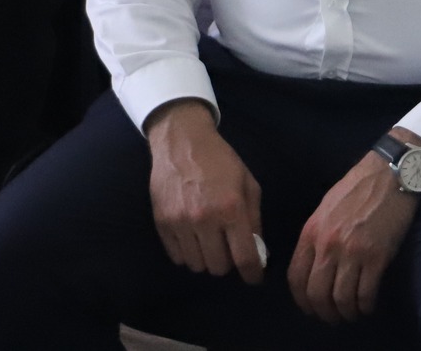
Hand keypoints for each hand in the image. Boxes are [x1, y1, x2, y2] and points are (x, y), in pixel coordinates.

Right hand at [146, 99, 264, 283]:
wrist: (181, 142)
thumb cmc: (220, 160)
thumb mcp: (248, 183)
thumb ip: (254, 218)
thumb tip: (258, 251)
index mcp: (231, 209)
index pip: (244, 257)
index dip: (252, 274)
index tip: (253, 277)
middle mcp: (205, 220)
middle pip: (219, 267)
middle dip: (228, 263)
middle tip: (229, 249)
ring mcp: (181, 223)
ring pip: (197, 265)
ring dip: (206, 259)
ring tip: (209, 242)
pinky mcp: (162, 223)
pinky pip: (177, 256)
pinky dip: (187, 253)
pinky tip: (193, 238)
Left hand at [288, 143, 420, 322]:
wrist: (390, 174)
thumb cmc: (357, 187)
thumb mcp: (326, 207)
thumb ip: (316, 235)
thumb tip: (313, 262)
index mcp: (312, 232)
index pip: (296, 277)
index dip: (302, 300)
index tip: (310, 307)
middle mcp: (328, 245)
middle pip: (317, 293)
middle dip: (324, 312)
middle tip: (332, 317)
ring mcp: (353, 252)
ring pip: (341, 297)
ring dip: (346, 312)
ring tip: (351, 314)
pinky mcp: (377, 256)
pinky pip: (366, 293)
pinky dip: (365, 306)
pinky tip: (368, 306)